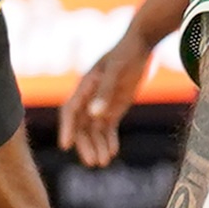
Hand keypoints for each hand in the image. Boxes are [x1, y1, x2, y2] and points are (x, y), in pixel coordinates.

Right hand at [62, 18, 159, 166]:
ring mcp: (102, 102)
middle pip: (82, 125)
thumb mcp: (117, 71)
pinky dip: (109, 140)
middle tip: (92, 163)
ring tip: (103, 163)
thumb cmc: (127, 54)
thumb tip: (95, 115)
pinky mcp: (115, 106)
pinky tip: (113, 152)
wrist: (142, 44)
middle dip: (85, 144)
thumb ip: (106, 93)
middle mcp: (90, 97)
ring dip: (97, 145)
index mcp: (85, 86)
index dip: (67, 129)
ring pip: (95, 129)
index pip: (71, 111)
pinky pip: (108, 127)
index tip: (66, 146)